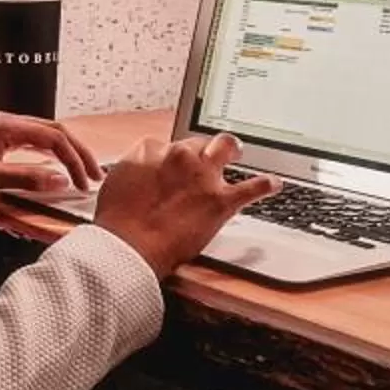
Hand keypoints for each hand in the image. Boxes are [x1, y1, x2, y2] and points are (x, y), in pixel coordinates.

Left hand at [0, 112, 102, 202]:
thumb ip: (25, 177)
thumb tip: (60, 179)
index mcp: (6, 125)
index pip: (53, 136)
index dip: (73, 158)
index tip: (84, 180)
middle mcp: (7, 122)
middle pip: (54, 131)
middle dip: (77, 152)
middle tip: (94, 175)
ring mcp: (3, 129)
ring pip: (46, 135)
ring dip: (66, 153)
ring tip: (82, 172)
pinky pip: (33, 142)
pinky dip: (50, 153)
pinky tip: (58, 167)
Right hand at [91, 134, 278, 278]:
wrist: (130, 246)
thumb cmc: (117, 223)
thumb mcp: (115, 185)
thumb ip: (133, 174)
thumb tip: (140, 176)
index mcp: (150, 150)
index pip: (164, 145)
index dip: (168, 158)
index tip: (169, 169)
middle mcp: (179, 156)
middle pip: (195, 143)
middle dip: (199, 150)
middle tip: (203, 158)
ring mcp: (203, 176)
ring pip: (226, 147)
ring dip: (232, 148)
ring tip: (237, 151)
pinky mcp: (221, 201)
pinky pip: (251, 188)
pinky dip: (266, 185)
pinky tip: (273, 184)